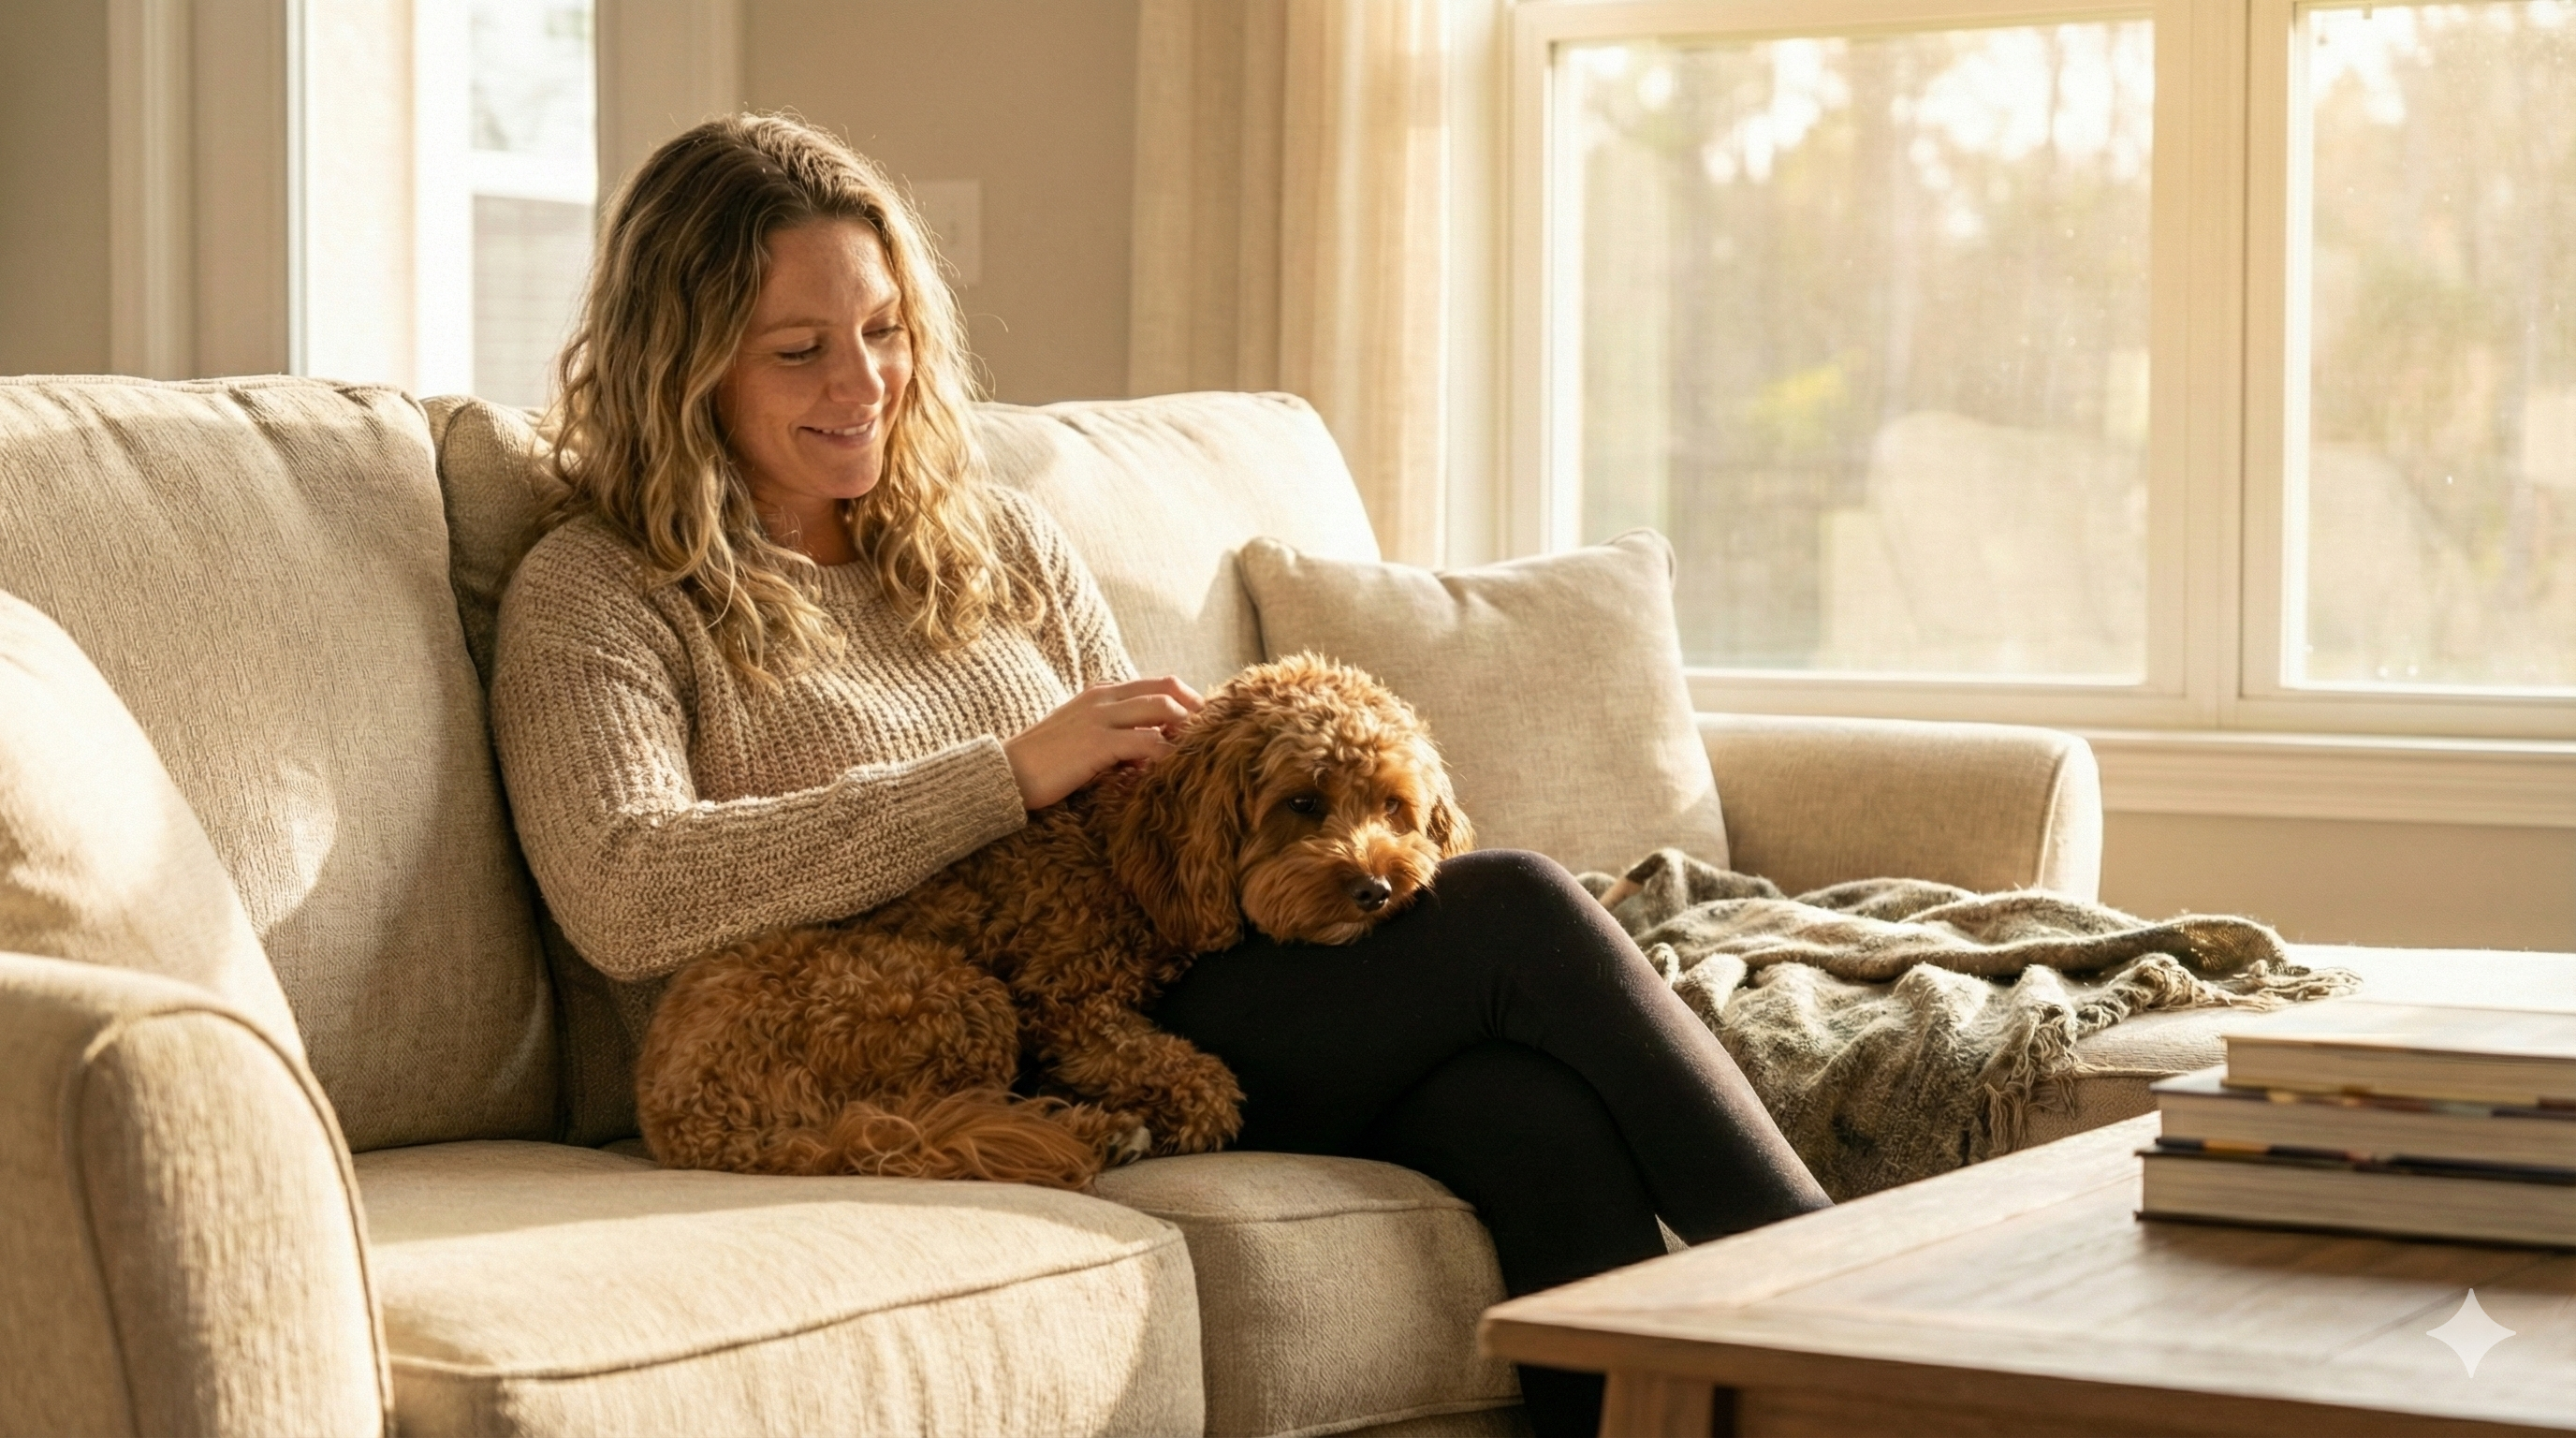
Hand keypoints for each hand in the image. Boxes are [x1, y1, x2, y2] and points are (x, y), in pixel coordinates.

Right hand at [1004, 676, 1202, 809]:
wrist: (1004, 774)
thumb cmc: (1042, 762)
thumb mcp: (1080, 737)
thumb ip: (1112, 735)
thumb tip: (1147, 751)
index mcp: (1100, 693)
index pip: (1155, 684)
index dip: (1184, 700)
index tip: (1200, 724)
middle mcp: (1103, 698)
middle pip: (1166, 688)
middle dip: (1194, 709)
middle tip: (1210, 735)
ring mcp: (1101, 718)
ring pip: (1163, 709)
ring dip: (1185, 730)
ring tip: (1198, 751)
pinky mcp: (1098, 743)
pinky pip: (1147, 742)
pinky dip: (1167, 755)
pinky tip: (1173, 770)